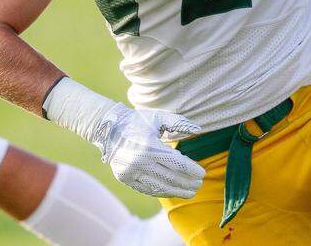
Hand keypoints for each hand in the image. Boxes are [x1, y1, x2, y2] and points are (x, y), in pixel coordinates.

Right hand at [91, 103, 205, 198]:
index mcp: (150, 147)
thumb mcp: (158, 117)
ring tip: (190, 192)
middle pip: (170, 177)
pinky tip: (173, 191)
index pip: (177, 163)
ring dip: (177, 191)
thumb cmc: (137, 121)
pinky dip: (162, 192)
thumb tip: (199, 129)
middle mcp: (140, 162)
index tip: (202, 173)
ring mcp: (131, 172)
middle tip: (199, 184)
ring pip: (159, 187)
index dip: (191, 170)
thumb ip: (179, 122)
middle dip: (188, 183)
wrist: (107, 129)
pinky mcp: (125, 179)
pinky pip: (147, 189)